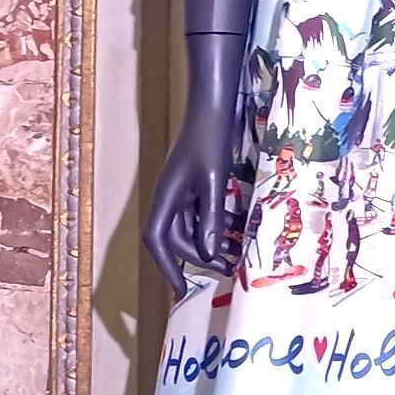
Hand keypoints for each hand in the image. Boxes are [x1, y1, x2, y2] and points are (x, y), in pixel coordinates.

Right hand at [142, 92, 238, 295]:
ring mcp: (183, 189)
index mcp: (166, 196)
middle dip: (198, 256)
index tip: (181, 290)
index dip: (167, 267)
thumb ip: (210, 217)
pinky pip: (202, 211)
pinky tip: (238, 229)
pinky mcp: (197, 181)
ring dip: (210, 241)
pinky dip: (217, 223)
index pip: (157, 241)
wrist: (214, 103)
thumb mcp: (213, 180)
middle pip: (175, 238)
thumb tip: (209, 254)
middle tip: (227, 269)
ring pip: (191, 226)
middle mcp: (170, 196)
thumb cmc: (210, 138)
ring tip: (236, 254)